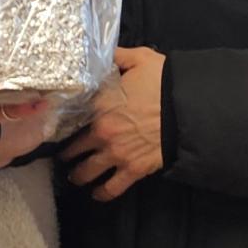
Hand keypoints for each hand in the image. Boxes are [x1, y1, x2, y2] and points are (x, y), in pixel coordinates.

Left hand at [63, 46, 165, 199]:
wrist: (189, 109)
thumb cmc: (164, 82)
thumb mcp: (139, 59)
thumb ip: (117, 56)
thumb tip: (104, 53)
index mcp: (99, 105)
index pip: (71, 117)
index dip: (63, 123)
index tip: (57, 127)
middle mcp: (102, 133)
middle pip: (74, 149)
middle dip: (66, 155)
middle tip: (62, 157)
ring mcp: (117, 153)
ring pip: (87, 172)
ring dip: (78, 176)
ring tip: (75, 177)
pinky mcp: (134, 169)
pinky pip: (112, 188)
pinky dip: (102, 193)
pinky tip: (97, 194)